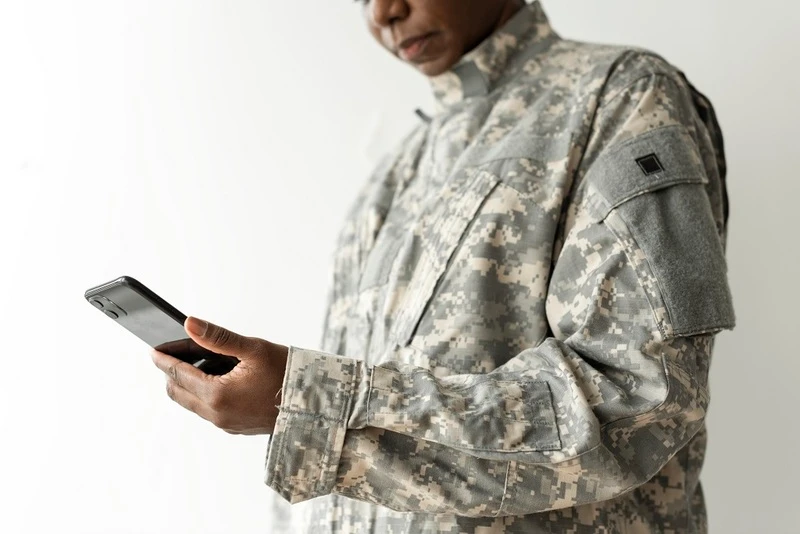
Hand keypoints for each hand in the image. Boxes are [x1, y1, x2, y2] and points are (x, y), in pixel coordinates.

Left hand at [151, 316, 287, 434]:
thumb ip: (217, 337)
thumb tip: (190, 324)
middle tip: (175, 352)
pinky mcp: (234, 427)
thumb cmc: (288, 374)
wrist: (314, 404)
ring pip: (192, 402)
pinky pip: (208, 409)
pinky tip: (220, 377)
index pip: (178, 374)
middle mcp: (216, 414)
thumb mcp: (253, 349)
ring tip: (203, 361)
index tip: (153, 349)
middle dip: (172, 372)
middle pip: (178, 392)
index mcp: (218, 395)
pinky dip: (204, 393)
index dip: (164, 359)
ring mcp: (225, 424)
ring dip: (189, 383)